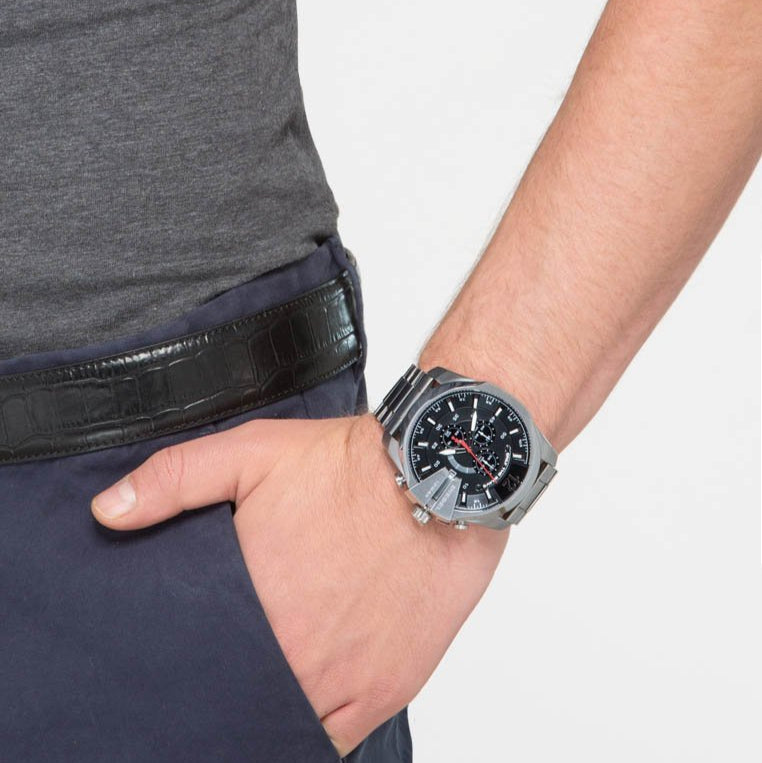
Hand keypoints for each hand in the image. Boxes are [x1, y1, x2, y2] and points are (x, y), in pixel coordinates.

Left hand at [91, 412, 509, 756]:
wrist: (440, 475)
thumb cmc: (350, 467)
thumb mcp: (251, 453)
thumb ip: (173, 480)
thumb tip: (107, 512)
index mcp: (254, 607)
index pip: (195, 669)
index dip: (183, 672)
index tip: (180, 666)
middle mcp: (296, 657)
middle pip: (238, 701)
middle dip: (223, 690)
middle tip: (217, 674)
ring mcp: (344, 683)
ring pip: (284, 725)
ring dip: (266, 711)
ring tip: (256, 687)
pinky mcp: (386, 689)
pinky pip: (334, 740)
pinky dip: (311, 730)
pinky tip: (298, 707)